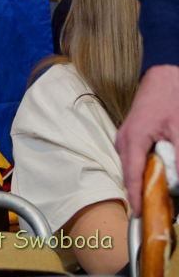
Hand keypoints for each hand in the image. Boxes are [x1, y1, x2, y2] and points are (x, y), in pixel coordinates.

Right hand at [117, 65, 178, 215]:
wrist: (164, 77)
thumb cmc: (171, 98)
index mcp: (133, 139)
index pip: (132, 175)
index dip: (137, 197)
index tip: (142, 217)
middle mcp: (124, 139)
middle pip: (131, 173)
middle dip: (142, 191)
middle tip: (158, 210)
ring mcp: (125, 136)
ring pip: (133, 166)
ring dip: (144, 180)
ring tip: (158, 196)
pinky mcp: (131, 134)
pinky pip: (136, 157)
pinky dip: (145, 168)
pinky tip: (158, 174)